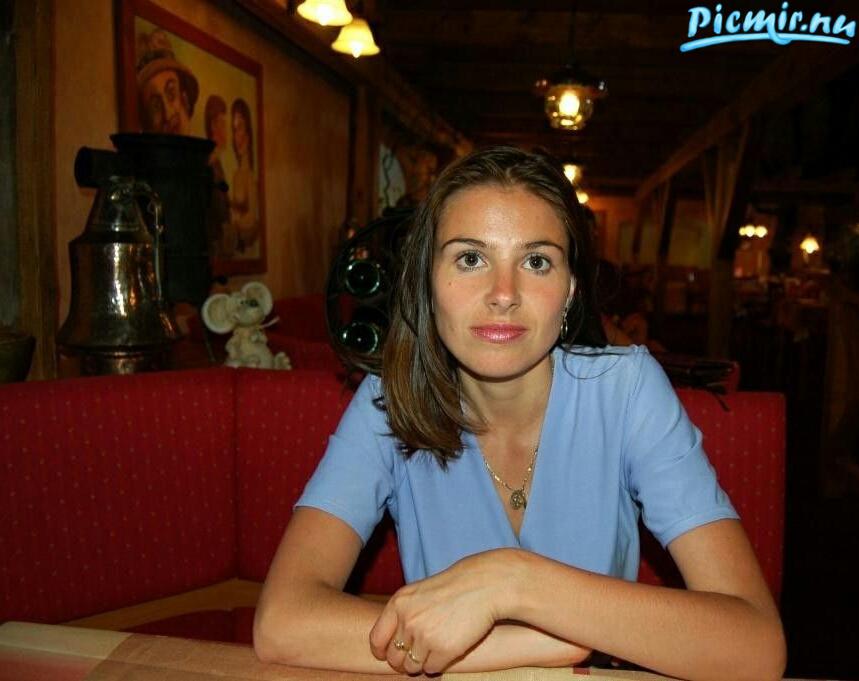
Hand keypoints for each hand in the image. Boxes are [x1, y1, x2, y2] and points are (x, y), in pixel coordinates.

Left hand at [369, 550, 509, 673]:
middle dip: (402, 662)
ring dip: (421, 664)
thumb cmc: (453, 588)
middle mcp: (408, 620)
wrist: (484, 585)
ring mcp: (425, 636)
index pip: (376, 639)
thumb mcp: (419, 592)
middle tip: (414, 658)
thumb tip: (391, 641)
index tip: (389, 654)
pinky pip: (431, 669)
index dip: (382, 651)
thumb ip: (403, 613)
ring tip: (432, 653)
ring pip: (412, 666)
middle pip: (394, 657)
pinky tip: (446, 652)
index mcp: (399, 604)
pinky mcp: (444, 649)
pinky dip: (437, 665)